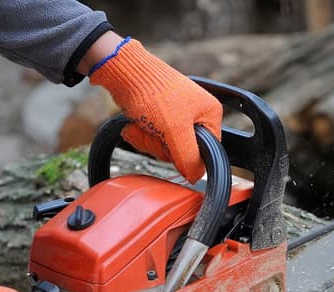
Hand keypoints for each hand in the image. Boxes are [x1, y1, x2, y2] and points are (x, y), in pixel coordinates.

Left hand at [87, 35, 222, 183]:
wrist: (124, 72)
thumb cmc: (153, 92)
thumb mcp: (175, 130)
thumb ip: (188, 157)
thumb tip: (196, 177)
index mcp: (210, 114)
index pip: (207, 151)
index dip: (187, 156)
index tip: (172, 146)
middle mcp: (196, 115)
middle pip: (183, 152)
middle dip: (162, 146)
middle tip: (153, 132)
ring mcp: (176, 116)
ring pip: (165, 148)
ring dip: (148, 141)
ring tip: (141, 125)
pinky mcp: (158, 117)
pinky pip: (153, 139)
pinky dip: (141, 135)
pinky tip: (134, 125)